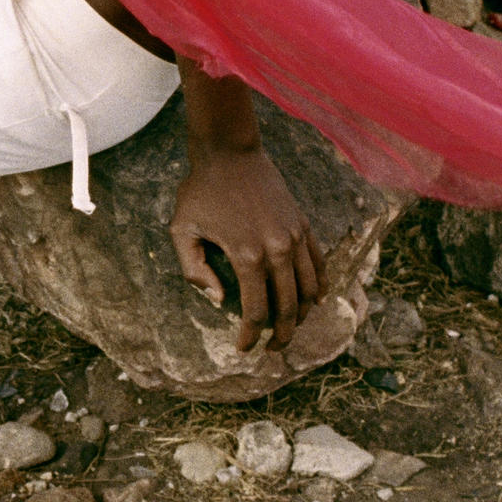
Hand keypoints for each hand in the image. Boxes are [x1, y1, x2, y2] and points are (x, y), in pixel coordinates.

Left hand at [170, 144, 324, 352]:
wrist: (229, 151)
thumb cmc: (201, 190)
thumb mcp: (181, 230)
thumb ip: (194, 270)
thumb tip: (219, 299)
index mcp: (247, 256)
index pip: (256, 311)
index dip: (250, 336)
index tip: (244, 348)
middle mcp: (278, 249)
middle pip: (288, 308)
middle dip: (282, 336)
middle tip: (273, 350)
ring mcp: (295, 236)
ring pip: (309, 290)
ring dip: (302, 316)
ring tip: (290, 329)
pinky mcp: (303, 224)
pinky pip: (319, 263)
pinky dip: (320, 286)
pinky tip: (314, 300)